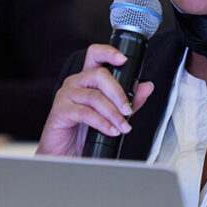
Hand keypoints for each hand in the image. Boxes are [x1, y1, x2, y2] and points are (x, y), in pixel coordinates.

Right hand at [36, 44, 154, 156]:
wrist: (66, 153)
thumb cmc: (84, 132)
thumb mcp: (112, 114)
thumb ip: (130, 100)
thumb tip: (146, 87)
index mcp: (87, 79)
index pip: (95, 55)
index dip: (108, 52)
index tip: (123, 59)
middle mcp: (75, 83)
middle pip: (99, 75)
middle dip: (118, 93)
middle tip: (128, 110)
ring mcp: (66, 95)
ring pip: (94, 96)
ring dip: (113, 113)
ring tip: (122, 126)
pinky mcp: (60, 110)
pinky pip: (85, 112)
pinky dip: (102, 123)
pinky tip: (110, 130)